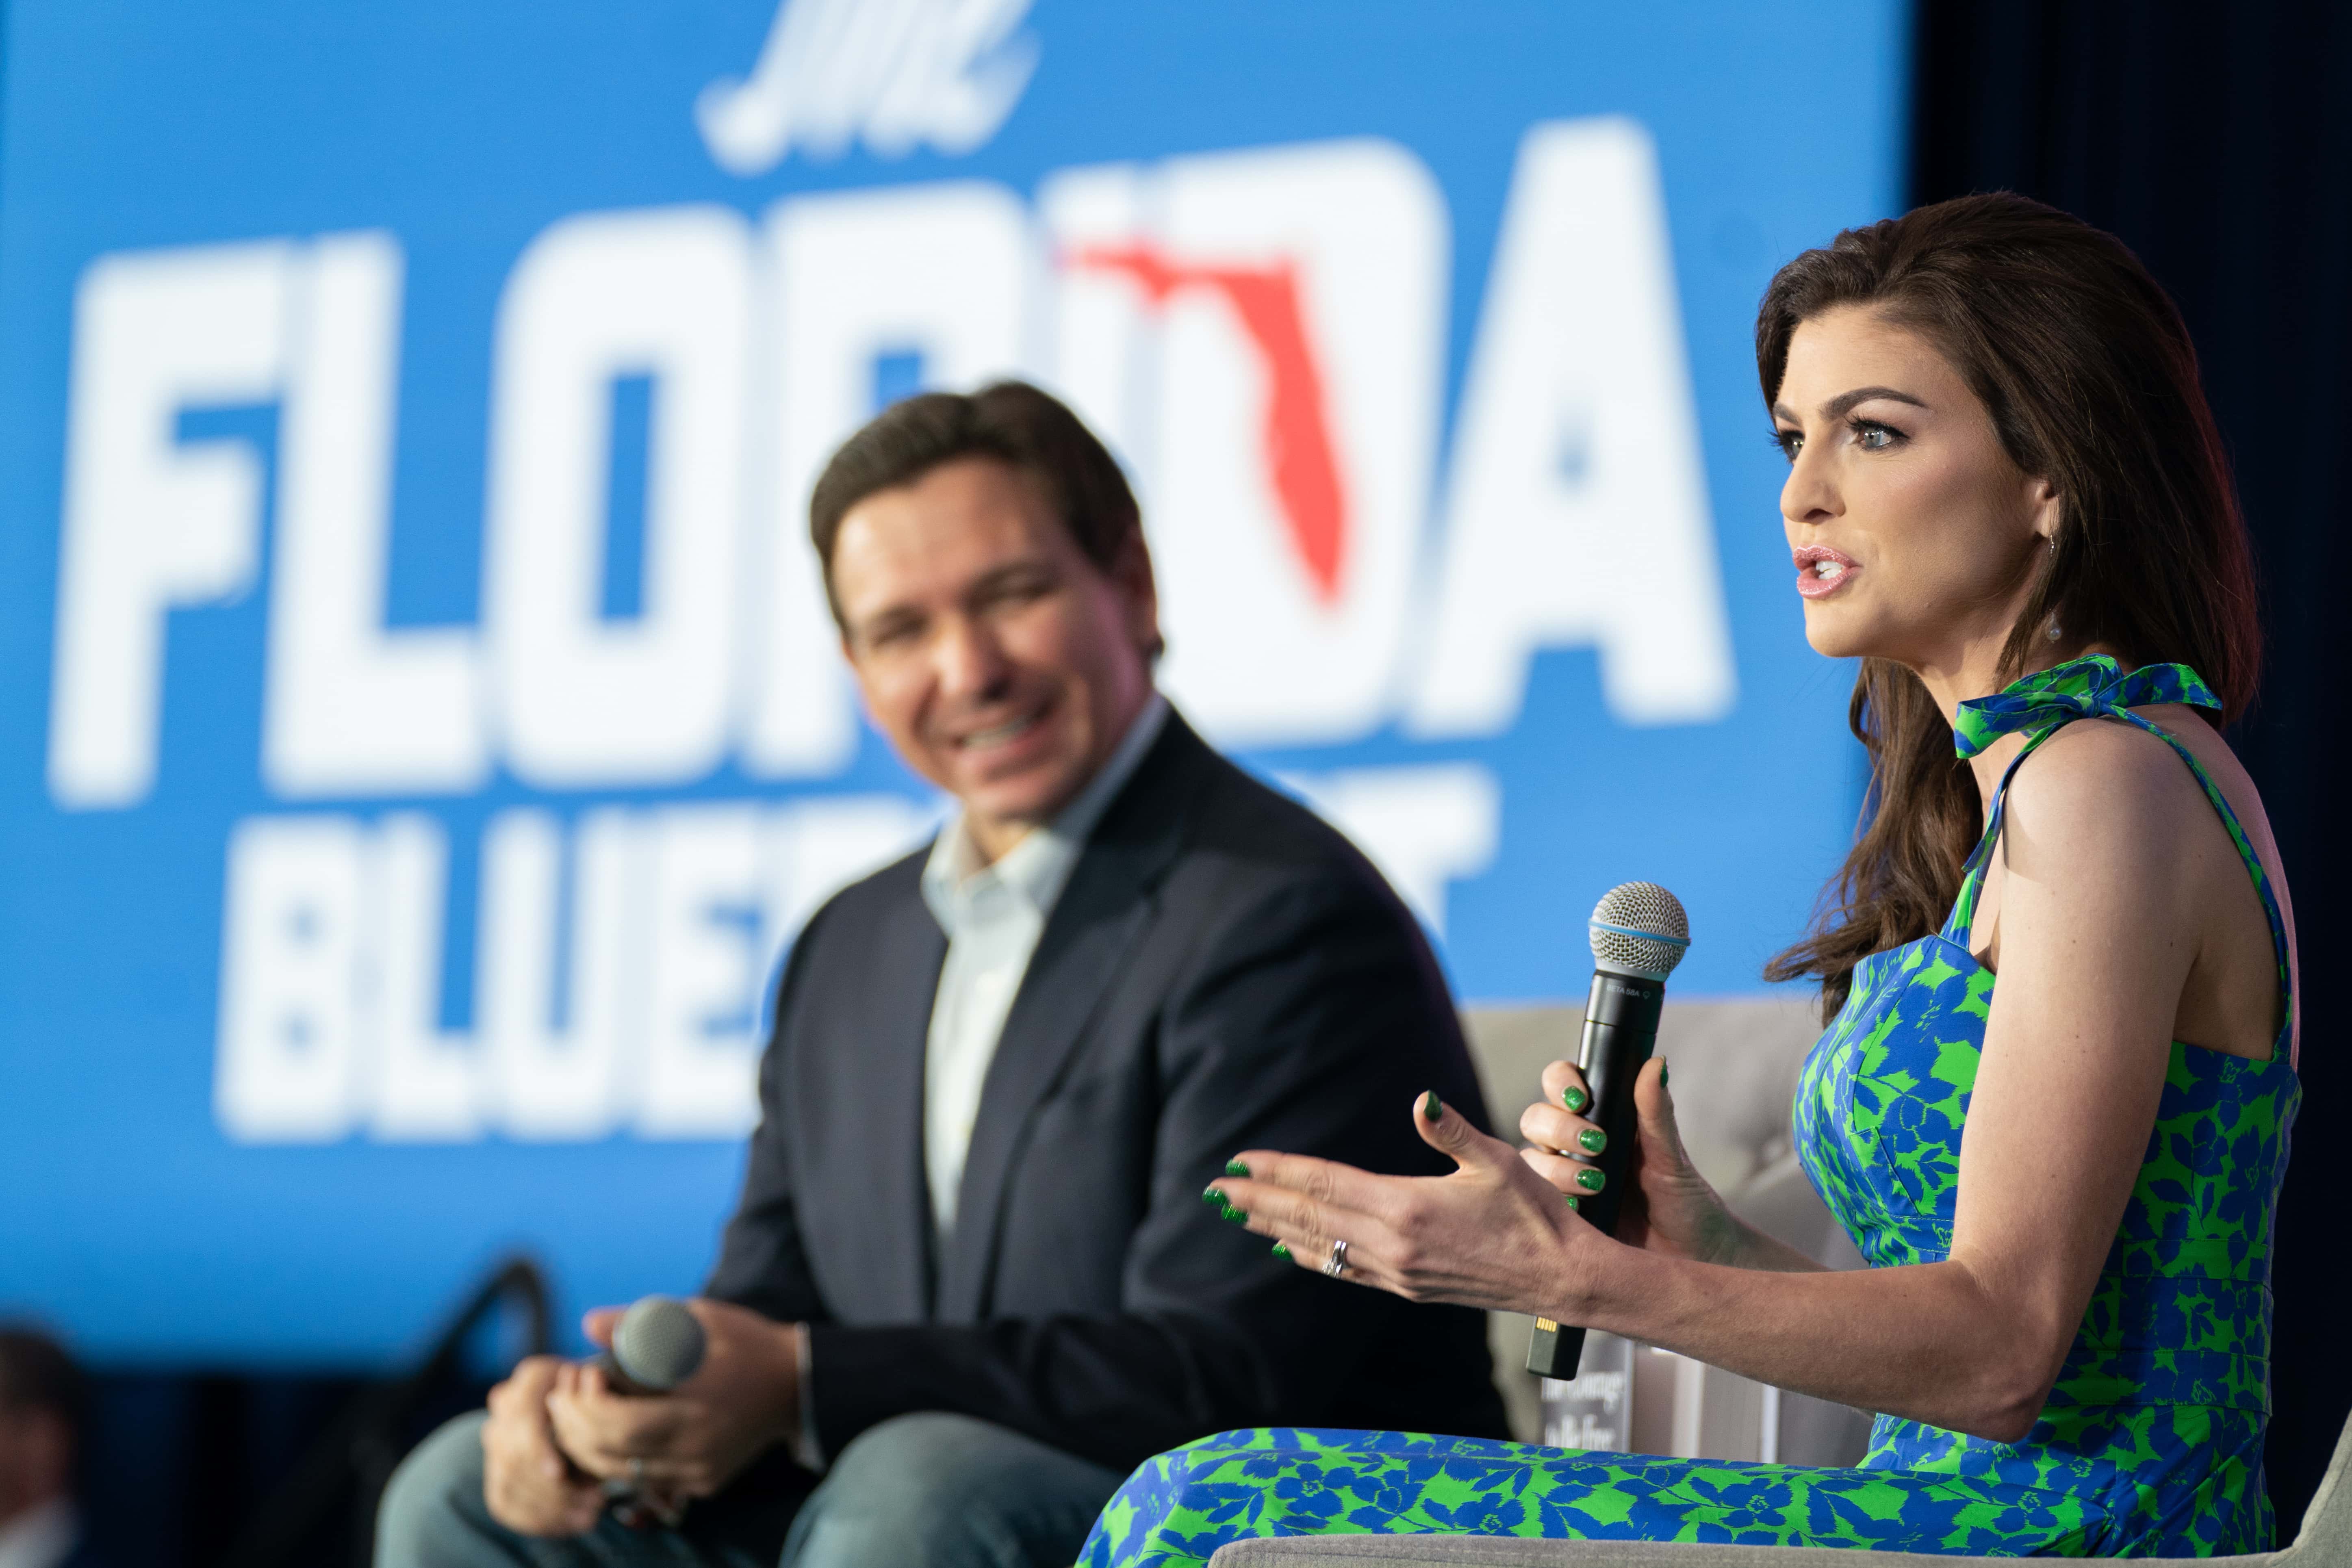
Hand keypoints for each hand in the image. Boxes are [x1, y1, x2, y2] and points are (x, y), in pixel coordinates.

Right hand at [480, 1356, 603, 1536]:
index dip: (536, 1447)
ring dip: (550, 1506)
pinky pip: (504, 1501)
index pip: (522, 1412)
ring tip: (591, 1516)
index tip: (559, 1474)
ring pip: (508, 1480)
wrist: (591, 1410)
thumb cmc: (609, 1399)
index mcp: (533, 1377)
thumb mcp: (611, 1392)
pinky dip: (537, 1519)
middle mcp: (506, 1404)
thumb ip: (598, 1391)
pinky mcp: (497, 1469)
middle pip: (512, 1453)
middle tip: (593, 1502)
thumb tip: (590, 1379)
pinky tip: (571, 1525)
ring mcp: (497, 1438)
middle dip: (551, 1486)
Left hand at [545, 1300, 800, 1500]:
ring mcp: (700, 1472)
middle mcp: (697, 1450)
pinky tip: (607, 1435)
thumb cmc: (744, 1342)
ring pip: (623, 1473)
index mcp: (697, 1409)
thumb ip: (643, 1321)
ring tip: (573, 1415)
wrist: (795, 1384)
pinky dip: (617, 1460)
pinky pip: (646, 1480)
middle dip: (574, 1426)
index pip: (620, 1425)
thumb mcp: (699, 1318)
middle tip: (559, 1398)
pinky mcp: (703, 1483)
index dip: (587, 1406)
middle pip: (613, 1453)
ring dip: (587, 1447)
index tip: (580, 1375)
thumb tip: (589, 1325)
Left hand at [1206, 1092, 1612, 1318]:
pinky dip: (1311, 1255)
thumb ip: (1451, 1130)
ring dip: (1274, 1226)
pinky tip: (1290, 1247)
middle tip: (1215, 1189)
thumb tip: (1422, 1098)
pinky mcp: (1407, 1288)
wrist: (1562, 1278)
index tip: (1239, 1162)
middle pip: (1308, 1217)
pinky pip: (1345, 1270)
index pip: (1323, 1184)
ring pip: (1320, 1246)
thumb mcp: (1498, 1161)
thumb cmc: (1535, 1214)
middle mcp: (1393, 1245)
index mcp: (1406, 1208)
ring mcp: (1398, 1272)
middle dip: (1257, 1201)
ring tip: (1237, 1214)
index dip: (1277, 1172)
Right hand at [1520, 1057, 1744, 1263]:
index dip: (1561, 1082)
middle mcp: (1574, 1144)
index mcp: (1601, 1119)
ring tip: (1597, 1185)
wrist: (1690, 1256)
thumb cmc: (1685, 1201)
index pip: (1562, 1083)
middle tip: (1597, 1144)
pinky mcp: (1556, 1213)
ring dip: (1558, 1167)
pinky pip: (1532, 1198)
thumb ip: (1657, 1112)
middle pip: (1536, 1117)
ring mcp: (1562, 1177)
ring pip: (1530, 1157)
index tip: (1581, 1097)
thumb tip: (1658, 1063)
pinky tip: (1579, 1208)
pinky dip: (1550, 1199)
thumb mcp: (1672, 1157)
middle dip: (1559, 1127)